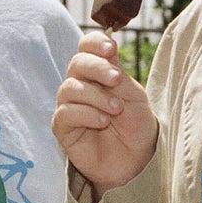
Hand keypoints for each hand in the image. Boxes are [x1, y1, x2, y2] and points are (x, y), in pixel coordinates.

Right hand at [52, 32, 157, 193]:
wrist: (138, 159)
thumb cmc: (136, 124)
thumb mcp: (134, 94)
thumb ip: (117, 72)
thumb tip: (107, 45)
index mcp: (98, 72)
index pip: (86, 47)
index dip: (94, 43)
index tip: (110, 48)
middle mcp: (81, 85)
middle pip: (76, 63)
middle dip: (96, 67)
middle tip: (116, 79)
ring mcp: (70, 105)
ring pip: (70, 88)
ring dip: (96, 96)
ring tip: (116, 108)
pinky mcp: (63, 128)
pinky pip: (65, 113)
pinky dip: (86, 114)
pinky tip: (103, 122)